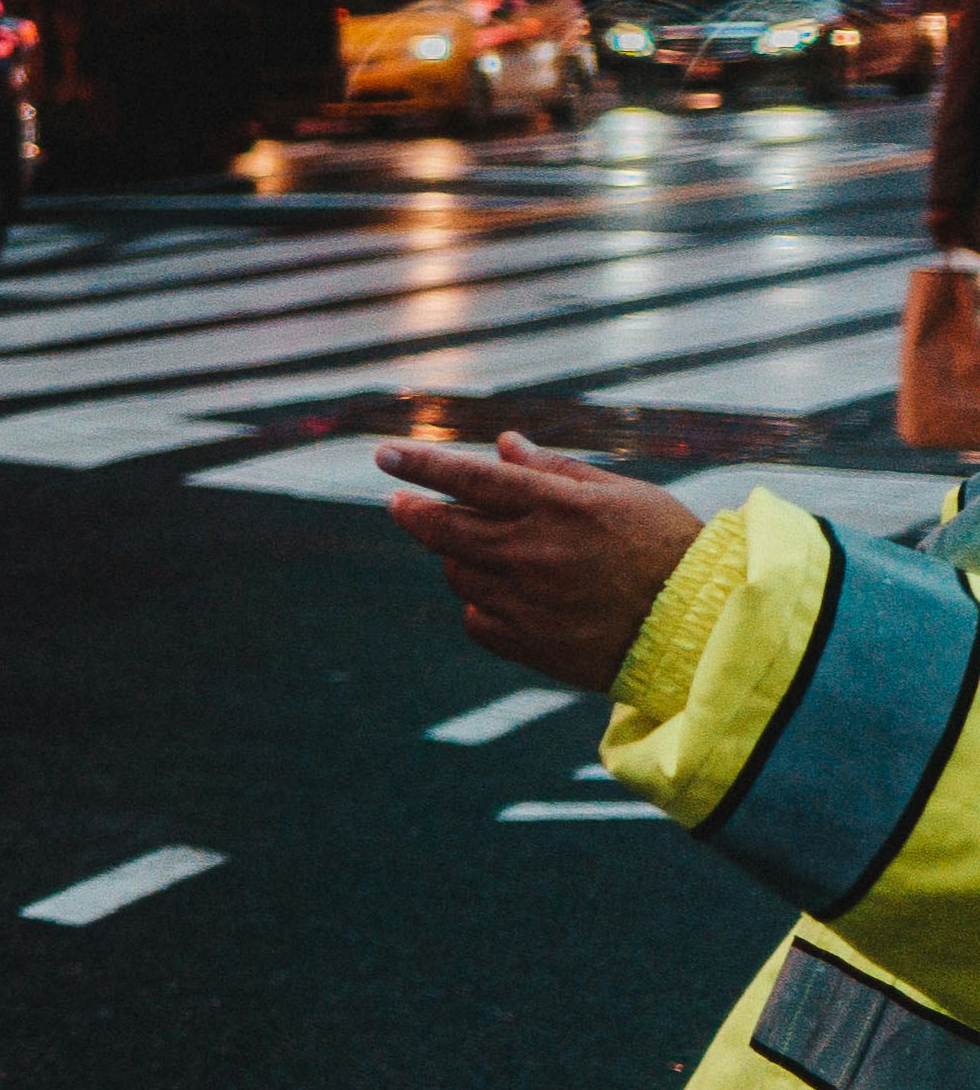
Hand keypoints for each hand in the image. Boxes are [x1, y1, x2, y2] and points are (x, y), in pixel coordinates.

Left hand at [379, 432, 706, 688]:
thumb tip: (502, 444)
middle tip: (400, 503)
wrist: (707, 628)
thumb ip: (555, 470)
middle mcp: (534, 553)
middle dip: (414, 511)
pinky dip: (479, 605)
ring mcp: (529, 602)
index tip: (383, 455)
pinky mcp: (532, 645)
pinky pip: (475, 620)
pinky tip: (505, 597)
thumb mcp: (621, 494)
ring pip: (456, 573)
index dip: (420, 465)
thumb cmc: (670, 549)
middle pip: (444, 528)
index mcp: (557, 508)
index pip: (469, 478)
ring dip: (460, 558)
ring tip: (493, 554)